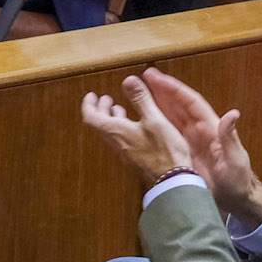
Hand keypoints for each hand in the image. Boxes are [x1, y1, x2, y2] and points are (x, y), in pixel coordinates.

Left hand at [80, 79, 194, 183]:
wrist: (173, 180)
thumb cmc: (164, 151)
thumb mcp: (154, 119)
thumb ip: (141, 99)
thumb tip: (129, 80)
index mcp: (116, 132)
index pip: (91, 117)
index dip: (88, 104)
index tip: (91, 95)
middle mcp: (117, 143)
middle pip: (100, 124)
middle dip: (101, 109)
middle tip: (105, 99)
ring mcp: (126, 152)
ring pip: (111, 132)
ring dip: (112, 118)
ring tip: (119, 108)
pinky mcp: (136, 157)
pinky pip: (122, 139)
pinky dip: (123, 127)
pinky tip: (136, 125)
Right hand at [140, 67, 261, 226]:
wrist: (235, 200)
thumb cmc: (238, 179)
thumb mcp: (235, 159)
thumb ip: (230, 137)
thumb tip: (232, 113)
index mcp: (211, 127)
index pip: (190, 102)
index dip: (174, 89)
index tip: (157, 78)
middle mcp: (199, 130)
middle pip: (178, 104)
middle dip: (162, 90)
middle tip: (144, 76)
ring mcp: (190, 140)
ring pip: (171, 116)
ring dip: (158, 102)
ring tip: (141, 91)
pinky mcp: (184, 152)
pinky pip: (168, 133)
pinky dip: (157, 123)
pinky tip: (145, 119)